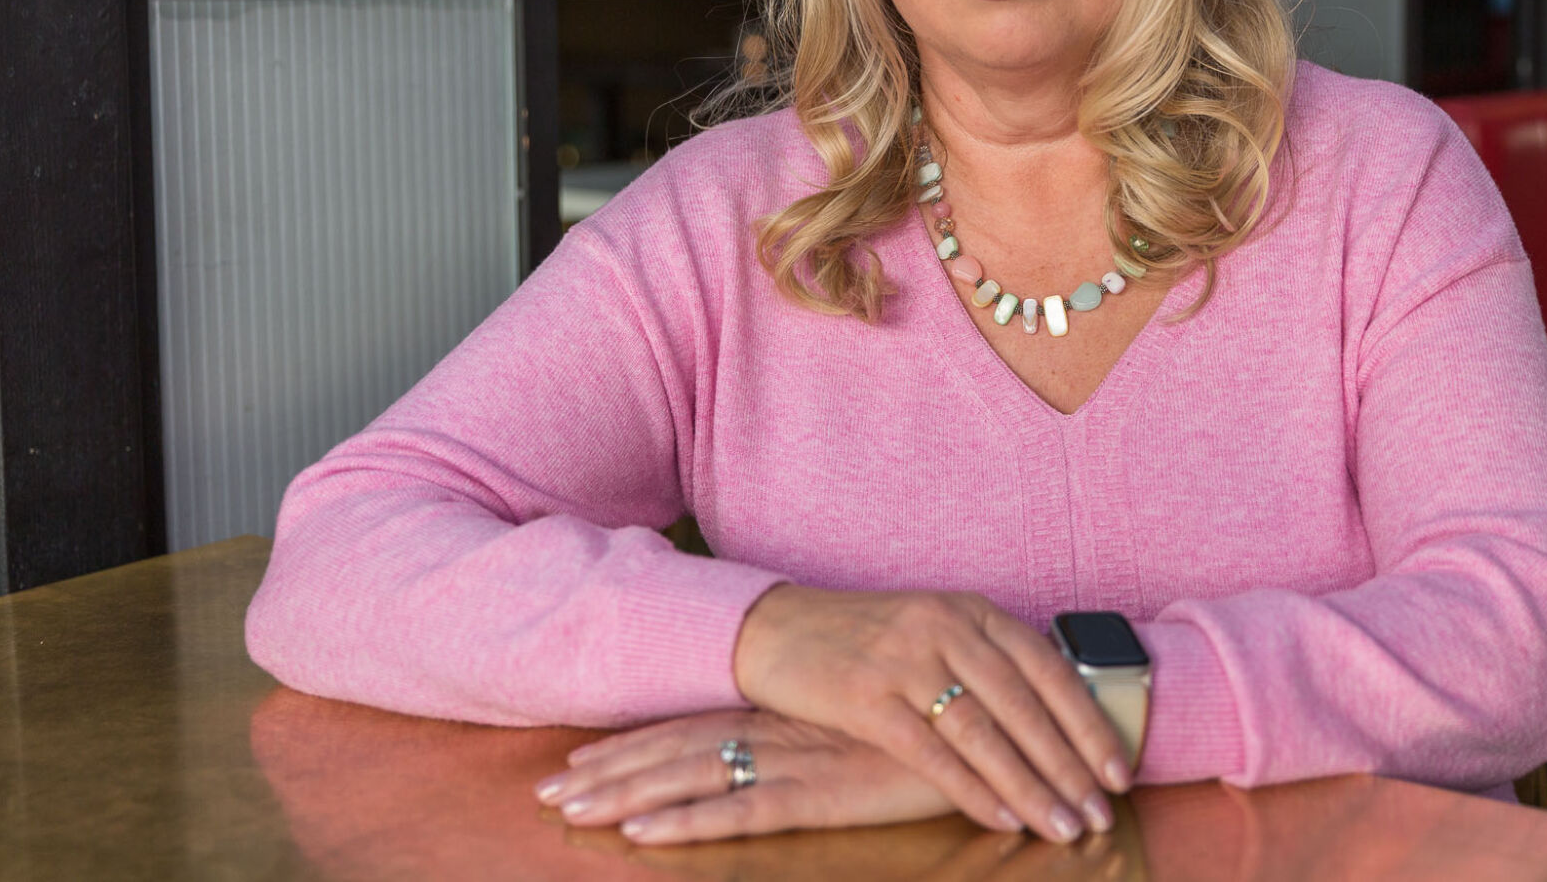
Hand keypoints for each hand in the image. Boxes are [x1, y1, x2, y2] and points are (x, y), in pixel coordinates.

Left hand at [534, 709, 951, 843]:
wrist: (1002, 713)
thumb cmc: (948, 723)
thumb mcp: (881, 728)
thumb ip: (839, 735)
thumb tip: (808, 744)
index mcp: (791, 714)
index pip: (696, 727)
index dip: (637, 745)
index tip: (577, 759)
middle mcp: (782, 730)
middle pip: (678, 748)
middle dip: (610, 772)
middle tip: (544, 793)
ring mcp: (797, 759)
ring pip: (691, 777)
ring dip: (624, 794)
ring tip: (564, 809)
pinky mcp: (822, 793)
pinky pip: (739, 813)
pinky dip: (686, 824)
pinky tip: (641, 834)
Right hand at [733, 586, 1128, 842]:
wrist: (775, 628)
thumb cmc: (865, 638)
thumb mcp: (934, 630)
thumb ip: (986, 662)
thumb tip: (1056, 715)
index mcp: (971, 611)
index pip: (1048, 669)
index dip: (1089, 722)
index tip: (1119, 770)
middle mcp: (945, 627)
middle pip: (1024, 705)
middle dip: (1069, 766)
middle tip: (1101, 814)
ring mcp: (906, 660)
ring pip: (984, 732)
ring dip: (1030, 785)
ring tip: (1062, 826)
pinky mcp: (867, 697)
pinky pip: (931, 751)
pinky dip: (971, 788)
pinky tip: (1001, 817)